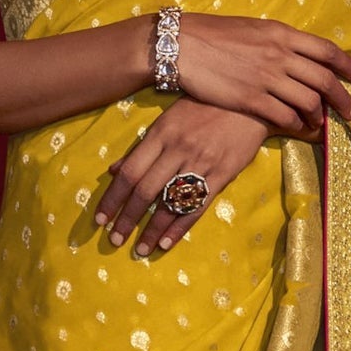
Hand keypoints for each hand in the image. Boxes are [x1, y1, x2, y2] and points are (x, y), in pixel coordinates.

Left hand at [95, 97, 282, 256]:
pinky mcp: (222, 174)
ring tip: (140, 250)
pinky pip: (197, 207)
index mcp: (160, 133)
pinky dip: (179, 228)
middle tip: (114, 241)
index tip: (100, 220)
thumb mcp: (169, 119)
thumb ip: (143, 146)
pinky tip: (166, 243)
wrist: (250, 101)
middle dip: (127, 220)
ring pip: (170, 203)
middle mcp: (177, 149)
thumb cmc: (204, 106)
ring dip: (152, 230)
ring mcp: (201, 162)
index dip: (112, 199)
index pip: (129, 172)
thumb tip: (113, 171)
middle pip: (145, 191)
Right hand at [173, 13, 350, 134]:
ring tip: (322, 124)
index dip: (347, 65)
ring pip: (308, 101)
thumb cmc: (214, 35)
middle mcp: (280, 55)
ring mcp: (267, 78)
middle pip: (324, 79)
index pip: (326, 50)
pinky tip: (299, 128)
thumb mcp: (253, 29)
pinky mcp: (252, 99)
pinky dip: (298, 125)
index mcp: (282, 34)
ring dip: (320, 116)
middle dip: (342, 98)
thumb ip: (278, 41)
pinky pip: (285, 116)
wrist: (183, 45)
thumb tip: (296, 53)